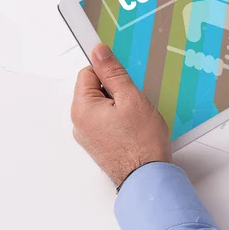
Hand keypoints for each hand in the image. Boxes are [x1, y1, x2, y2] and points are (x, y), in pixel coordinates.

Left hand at [71, 43, 171, 185]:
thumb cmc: (142, 143)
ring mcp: (88, 136)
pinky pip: (106, 121)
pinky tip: (134, 126)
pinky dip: (119, 119)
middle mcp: (80, 123)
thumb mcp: (131, 98)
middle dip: (115, 89)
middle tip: (134, 99)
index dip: (108, 70)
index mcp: (82, 108)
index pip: (88, 72)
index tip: (122, 73)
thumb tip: (99, 52)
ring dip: (119, 104)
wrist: (148, 177)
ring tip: (136, 116)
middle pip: (94, 89)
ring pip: (102, 106)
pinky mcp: (99, 144)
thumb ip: (113, 73)